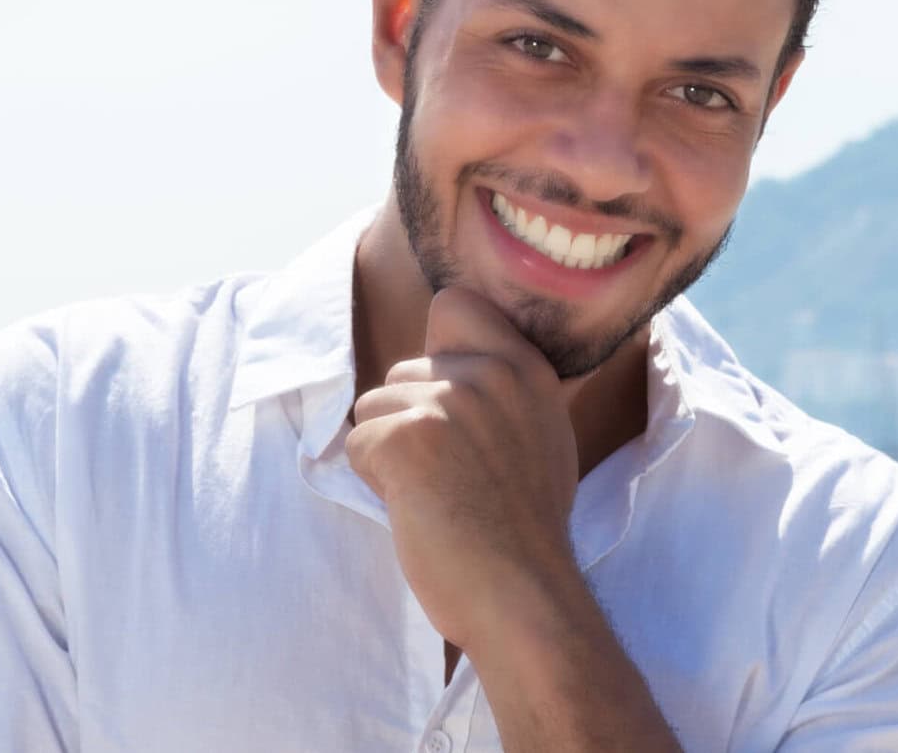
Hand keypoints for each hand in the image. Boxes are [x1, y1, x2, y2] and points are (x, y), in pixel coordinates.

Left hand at [344, 286, 583, 654]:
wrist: (522, 591)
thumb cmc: (525, 529)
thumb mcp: (541, 435)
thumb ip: (502, 392)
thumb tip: (446, 367)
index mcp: (525, 368)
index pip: (454, 306)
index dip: (436, 347)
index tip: (444, 396)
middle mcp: (489, 372)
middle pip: (402, 369)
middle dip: (408, 419)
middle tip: (450, 473)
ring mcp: (448, 400)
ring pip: (373, 407)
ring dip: (388, 452)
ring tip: (435, 493)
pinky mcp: (407, 436)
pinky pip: (357, 445)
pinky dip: (375, 480)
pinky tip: (418, 508)